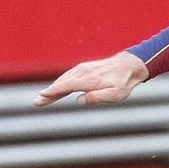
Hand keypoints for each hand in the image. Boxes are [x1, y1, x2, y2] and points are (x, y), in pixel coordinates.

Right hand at [33, 51, 148, 106]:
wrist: (131, 65)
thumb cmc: (124, 83)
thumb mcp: (116, 94)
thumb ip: (97, 97)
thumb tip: (79, 100)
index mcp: (90, 80)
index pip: (68, 85)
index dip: (54, 91)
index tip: (42, 96)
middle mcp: (85, 72)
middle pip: (63, 83)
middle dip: (50, 93)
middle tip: (37, 102)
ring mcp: (84, 69)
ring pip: (65, 79)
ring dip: (53, 88)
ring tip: (42, 98)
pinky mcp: (85, 68)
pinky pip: (69, 76)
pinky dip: (60, 82)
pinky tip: (56, 89)